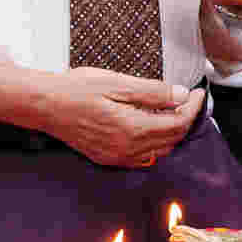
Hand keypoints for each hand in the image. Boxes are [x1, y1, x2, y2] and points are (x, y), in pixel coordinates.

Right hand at [34, 69, 203, 168]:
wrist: (43, 104)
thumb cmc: (76, 89)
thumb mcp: (118, 83)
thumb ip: (154, 92)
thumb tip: (182, 95)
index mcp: (132, 130)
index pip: (178, 123)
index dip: (193, 108)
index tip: (198, 93)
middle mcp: (127, 149)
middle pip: (172, 139)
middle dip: (185, 118)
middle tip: (188, 99)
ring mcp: (117, 157)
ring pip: (159, 150)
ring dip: (171, 132)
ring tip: (172, 109)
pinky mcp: (107, 158)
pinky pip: (142, 156)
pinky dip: (154, 142)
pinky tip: (150, 124)